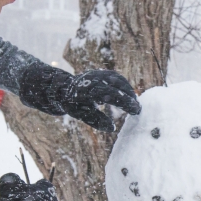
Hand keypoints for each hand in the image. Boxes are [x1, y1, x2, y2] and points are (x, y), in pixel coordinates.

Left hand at [19, 63, 139, 131]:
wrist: (62, 88)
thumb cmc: (73, 104)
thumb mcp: (81, 114)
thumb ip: (96, 120)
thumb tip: (112, 128)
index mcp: (88, 90)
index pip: (110, 94)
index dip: (124, 102)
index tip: (135, 110)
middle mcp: (93, 79)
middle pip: (117, 84)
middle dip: (129, 96)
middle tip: (138, 109)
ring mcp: (98, 73)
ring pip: (118, 79)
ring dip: (128, 91)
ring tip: (134, 103)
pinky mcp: (101, 72)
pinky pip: (117, 78)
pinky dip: (125, 86)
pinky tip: (129, 96)